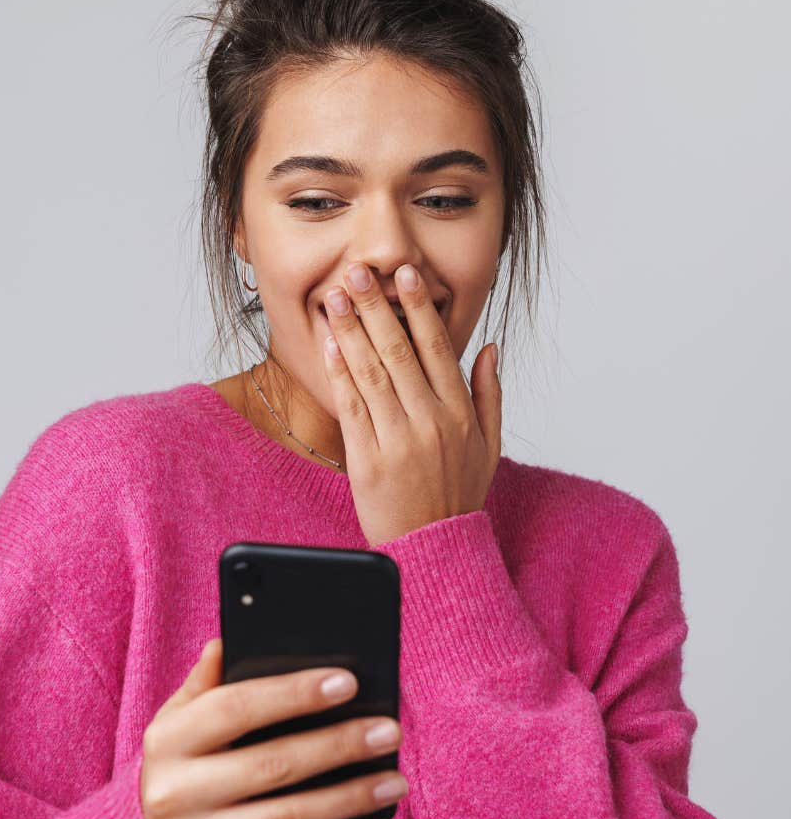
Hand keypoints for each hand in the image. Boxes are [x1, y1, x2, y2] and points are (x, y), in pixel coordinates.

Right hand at [140, 638, 407, 818]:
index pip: (236, 707)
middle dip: (339, 745)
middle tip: (388, 729)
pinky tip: (355, 808)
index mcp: (168, 739)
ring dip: (348, 796)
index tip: (347, 682)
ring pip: (286, 818)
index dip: (294, 693)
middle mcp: (174, 792)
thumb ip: (208, 681)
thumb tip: (230, 641)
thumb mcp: (180, 717)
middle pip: (272, 764)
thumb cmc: (181, 761)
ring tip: (392, 779)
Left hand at [322, 263, 501, 546]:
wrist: (432, 547)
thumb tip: (490, 347)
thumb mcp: (489, 446)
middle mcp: (431, 421)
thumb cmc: (458, 495)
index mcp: (460, 413)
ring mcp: (398, 439)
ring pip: (372, 372)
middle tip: (359, 271)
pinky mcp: (367, 459)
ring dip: (352, 330)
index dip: (419, 309)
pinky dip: (340, 373)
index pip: (437, 349)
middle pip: (399, 351)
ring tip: (337, 297)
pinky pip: (352, 406)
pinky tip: (329, 345)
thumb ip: (490, 395)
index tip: (405, 275)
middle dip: (377, 306)